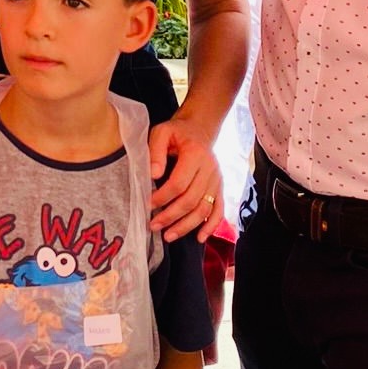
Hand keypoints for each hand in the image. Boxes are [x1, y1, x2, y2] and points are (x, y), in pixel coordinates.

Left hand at [148, 112, 224, 242]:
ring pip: (204, 209)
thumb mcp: (161, 132)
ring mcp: (217, 181)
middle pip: (191, 200)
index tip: (148, 205)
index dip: (163, 197)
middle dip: (171, 216)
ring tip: (168, 236)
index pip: (179, 183)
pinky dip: (211, 226)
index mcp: (195, 154)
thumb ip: (155, 151)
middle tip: (153, 225)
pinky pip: (219, 210)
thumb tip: (153, 175)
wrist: (199, 130)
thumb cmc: (176, 133)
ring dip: (186, 225)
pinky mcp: (220, 188)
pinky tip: (199, 238)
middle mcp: (210, 170)